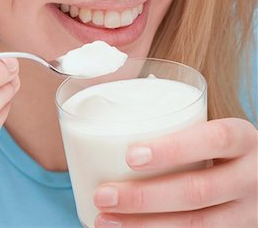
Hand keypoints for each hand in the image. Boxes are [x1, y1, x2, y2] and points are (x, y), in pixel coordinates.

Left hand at [94, 118, 256, 226]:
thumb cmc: (224, 149)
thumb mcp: (215, 132)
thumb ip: (183, 129)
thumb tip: (116, 129)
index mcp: (242, 139)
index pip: (213, 139)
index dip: (173, 148)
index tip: (131, 156)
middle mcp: (250, 176)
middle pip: (198, 190)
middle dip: (145, 197)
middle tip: (104, 194)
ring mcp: (248, 211)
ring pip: (197, 225)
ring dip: (146, 225)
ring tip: (106, 220)